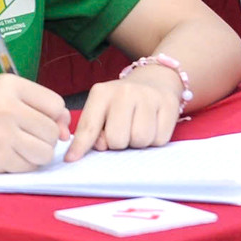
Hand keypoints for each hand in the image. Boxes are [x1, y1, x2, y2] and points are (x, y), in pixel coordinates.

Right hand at [0, 74, 69, 172]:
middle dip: (45, 139)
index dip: (54, 118)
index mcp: (10, 85)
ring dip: (37, 155)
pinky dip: (23, 166)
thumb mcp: (5, 97)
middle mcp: (6, 105)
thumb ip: (38, 108)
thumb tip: (67, 132)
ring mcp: (2, 132)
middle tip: (23, 137)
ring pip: (46, 151)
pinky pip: (30, 167)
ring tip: (18, 148)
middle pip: (53, 131)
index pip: (56, 104)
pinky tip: (6, 157)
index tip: (38, 123)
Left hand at [66, 69, 181, 160]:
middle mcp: (124, 92)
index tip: (71, 159)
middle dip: (119, 143)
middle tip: (123, 131)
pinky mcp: (168, 104)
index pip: (88, 126)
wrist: (155, 80)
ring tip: (137, 127)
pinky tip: (153, 125)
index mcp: (101, 93)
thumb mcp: (102, 109)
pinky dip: (155, 139)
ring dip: (138, 142)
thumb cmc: (122, 102)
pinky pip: (159, 140)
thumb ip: (94, 129)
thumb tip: (99, 146)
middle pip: (117, 140)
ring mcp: (148, 97)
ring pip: (140, 141)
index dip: (80, 146)